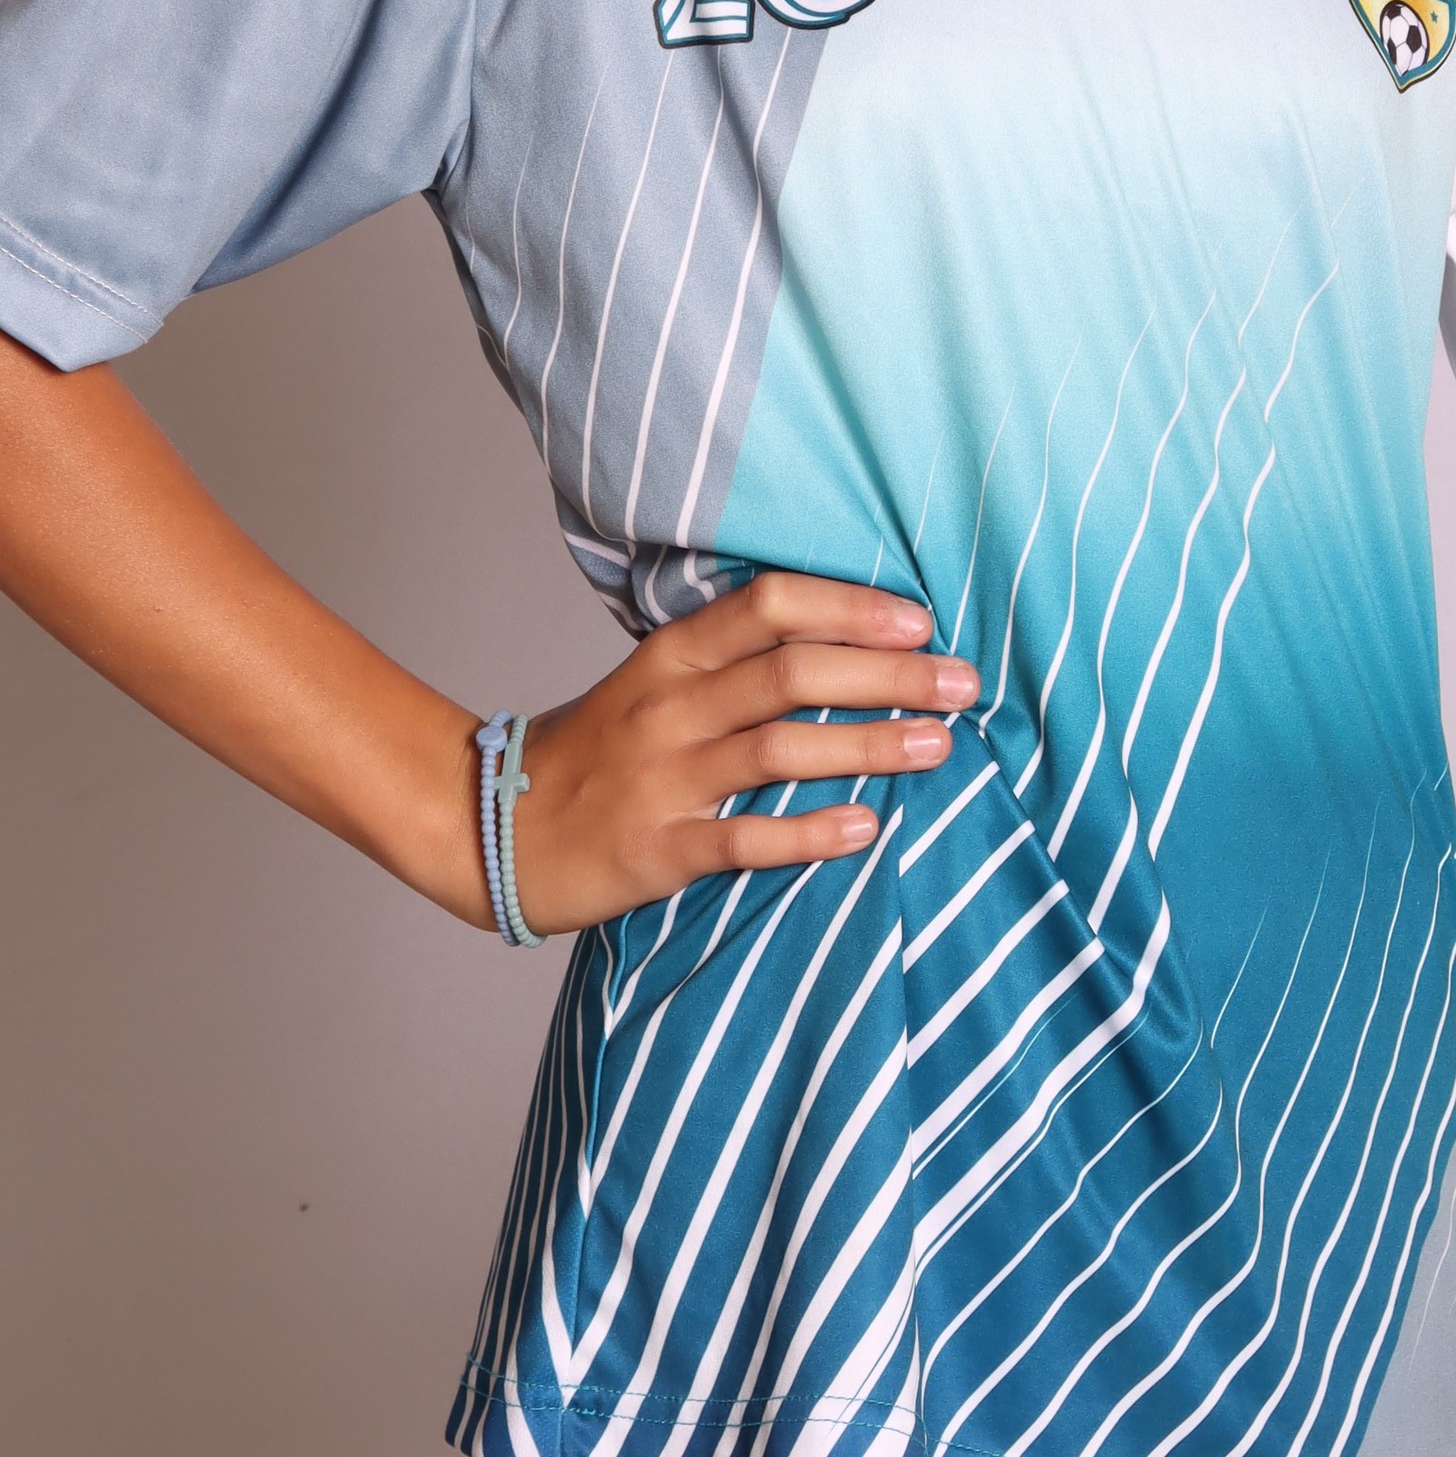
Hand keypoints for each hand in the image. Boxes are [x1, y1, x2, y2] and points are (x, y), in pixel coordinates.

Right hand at [497, 572, 974, 939]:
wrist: (491, 828)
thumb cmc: (597, 752)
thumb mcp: (652, 683)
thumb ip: (731, 660)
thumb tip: (842, 638)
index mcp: (671, 657)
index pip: (769, 607)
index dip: (850, 607)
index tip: (919, 619)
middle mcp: (670, 708)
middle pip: (792, 672)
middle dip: (889, 673)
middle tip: (963, 683)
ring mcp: (663, 779)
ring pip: (779, 749)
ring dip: (869, 744)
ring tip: (939, 746)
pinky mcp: (658, 850)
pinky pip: (745, 840)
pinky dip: (810, 833)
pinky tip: (867, 828)